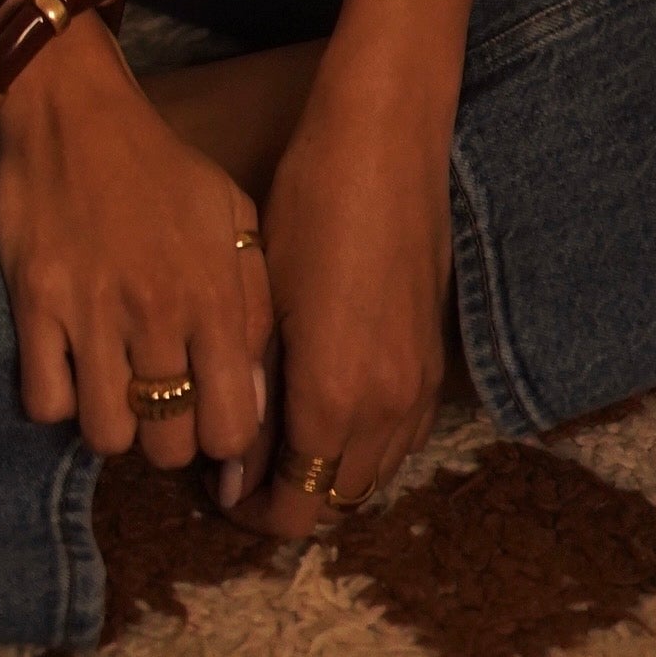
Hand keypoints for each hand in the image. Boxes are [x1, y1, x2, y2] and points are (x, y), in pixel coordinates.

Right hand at [0, 18, 273, 482]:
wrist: (71, 108)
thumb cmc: (159, 165)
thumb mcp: (231, 216)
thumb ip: (252, 306)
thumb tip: (253, 395)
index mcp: (212, 294)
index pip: (232, 428)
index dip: (223, 437)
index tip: (208, 415)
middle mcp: (156, 312)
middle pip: (168, 447)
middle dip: (166, 437)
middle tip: (157, 401)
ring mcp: (91, 312)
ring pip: (105, 436)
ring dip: (110, 422)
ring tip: (112, 386)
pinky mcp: (33, 305)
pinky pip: (44, 403)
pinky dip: (56, 399)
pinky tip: (67, 366)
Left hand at [230, 51, 452, 539]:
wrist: (388, 143)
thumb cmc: (311, 208)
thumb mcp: (265, 305)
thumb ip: (255, 396)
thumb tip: (235, 471)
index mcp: (335, 400)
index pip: (295, 508)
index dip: (252, 513)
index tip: (219, 487)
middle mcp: (387, 411)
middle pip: (336, 502)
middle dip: (287, 499)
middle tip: (242, 464)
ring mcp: (420, 388)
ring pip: (374, 476)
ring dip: (328, 474)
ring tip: (281, 438)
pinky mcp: (436, 360)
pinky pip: (403, 439)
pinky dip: (366, 446)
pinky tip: (332, 409)